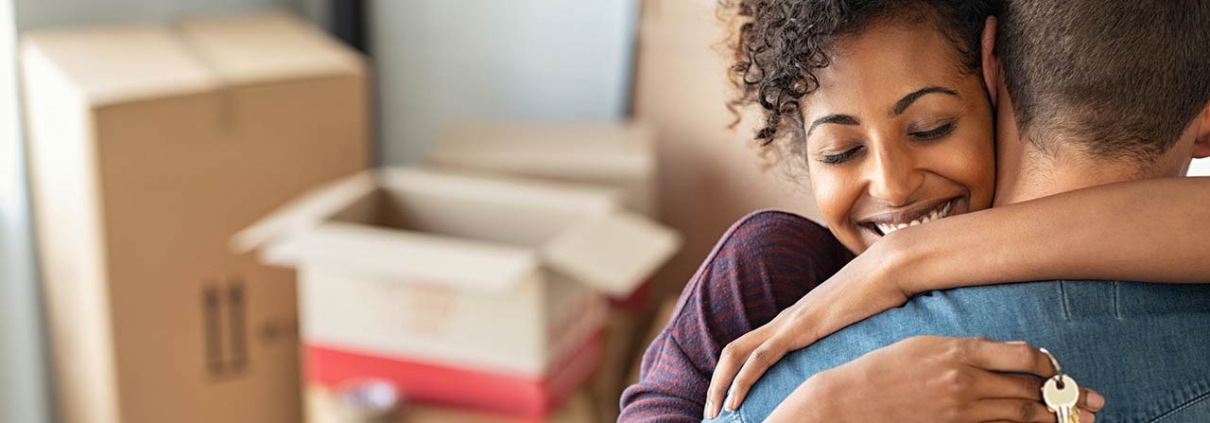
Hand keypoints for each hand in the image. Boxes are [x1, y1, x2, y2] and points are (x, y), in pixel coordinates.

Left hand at [706, 240, 913, 416]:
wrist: (891, 267)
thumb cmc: (882, 294)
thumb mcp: (857, 324)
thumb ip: (844, 337)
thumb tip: (854, 354)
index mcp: (795, 320)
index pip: (751, 347)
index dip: (734, 373)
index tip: (730, 400)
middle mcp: (785, 320)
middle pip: (734, 351)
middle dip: (717, 383)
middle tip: (710, 412)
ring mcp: (790, 322)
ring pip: (737, 354)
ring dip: (720, 385)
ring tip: (713, 412)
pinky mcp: (800, 328)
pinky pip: (760, 357)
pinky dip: (742, 381)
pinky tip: (734, 401)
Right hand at [766, 337, 1104, 422]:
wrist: (850, 401)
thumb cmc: (881, 370)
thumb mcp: (923, 345)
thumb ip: (963, 349)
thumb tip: (1000, 355)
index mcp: (959, 350)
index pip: (1024, 355)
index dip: (1049, 364)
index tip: (1056, 369)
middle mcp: (967, 379)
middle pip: (1032, 387)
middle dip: (1068, 395)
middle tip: (1094, 402)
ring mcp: (961, 409)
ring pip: (1023, 414)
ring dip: (1055, 417)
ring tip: (1078, 420)